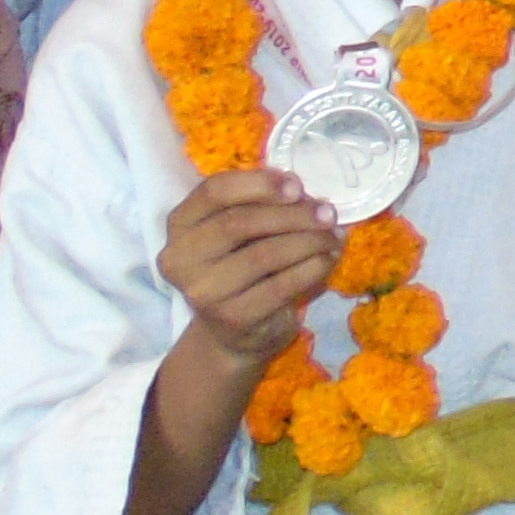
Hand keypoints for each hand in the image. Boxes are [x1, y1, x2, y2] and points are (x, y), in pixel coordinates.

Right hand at [159, 166, 345, 366]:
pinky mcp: (232, 317)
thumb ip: (259, 205)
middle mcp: (181, 258)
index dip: (258, 184)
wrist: (237, 330)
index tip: (297, 185)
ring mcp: (204, 291)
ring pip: (264, 254)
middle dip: (292, 214)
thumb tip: (301, 191)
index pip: (213, 192)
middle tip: (328, 213)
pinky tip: (328, 258)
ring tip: (334, 236)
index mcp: (180, 225)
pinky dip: (313, 267)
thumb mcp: (241, 230)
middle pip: (240, 223)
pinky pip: (281, 285)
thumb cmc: (242, 265)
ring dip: (309, 240)